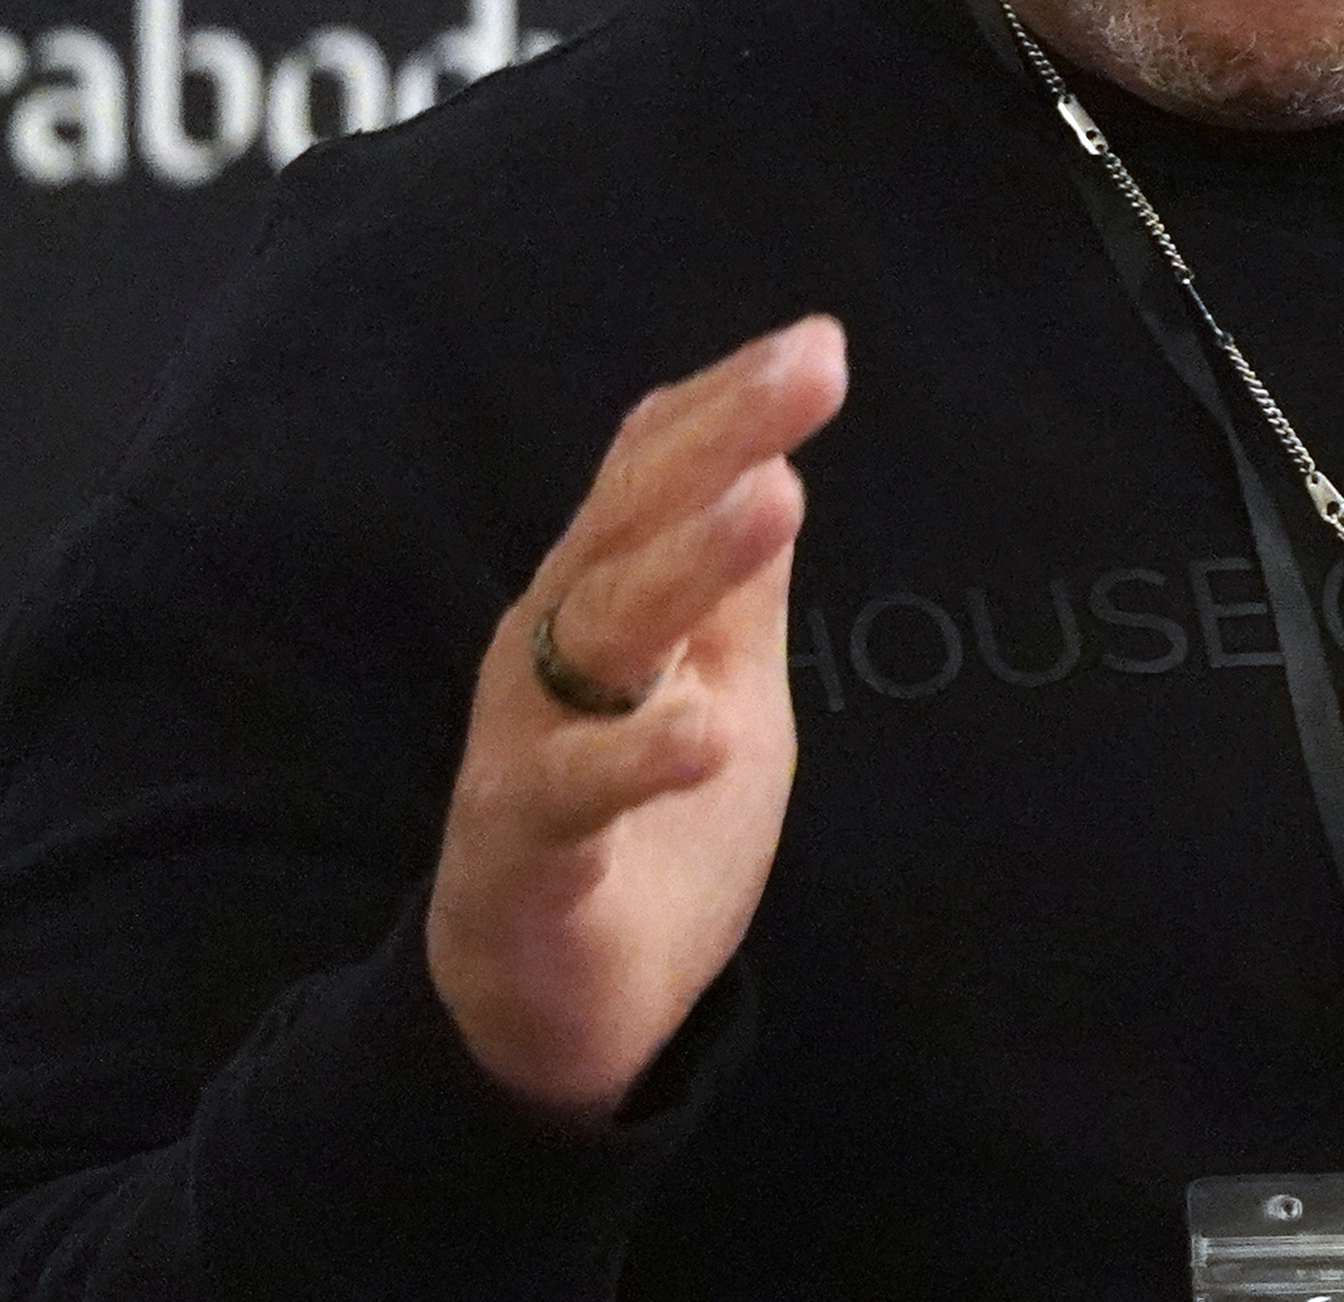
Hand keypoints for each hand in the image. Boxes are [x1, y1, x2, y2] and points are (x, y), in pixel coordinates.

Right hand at [427, 317, 846, 1126]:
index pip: (653, 470)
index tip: (818, 342)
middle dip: (722, 441)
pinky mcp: (525, 845)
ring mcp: (529, 739)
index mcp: (598, 595)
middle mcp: (551, 643)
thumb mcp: (715, 684)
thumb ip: (734, 586)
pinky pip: (578, 790)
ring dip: (689, 561)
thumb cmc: (641, 822)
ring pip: (603, 630)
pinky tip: (706, 728)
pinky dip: (641, 757)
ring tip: (775, 498)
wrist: (549, 1001)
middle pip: (630, 521)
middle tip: (812, 371)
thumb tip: (777, 457)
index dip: (727, 403)